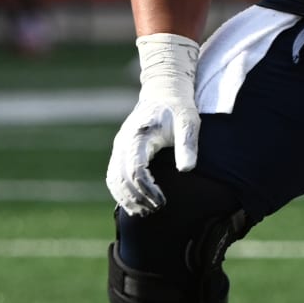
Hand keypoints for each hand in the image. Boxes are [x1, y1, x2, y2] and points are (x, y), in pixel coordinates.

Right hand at [106, 33, 200, 214]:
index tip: (163, 201)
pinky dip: (121, 192)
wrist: (165, 91)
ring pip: (113, 179)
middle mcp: (124, 142)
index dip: (147, 190)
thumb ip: (188, 145)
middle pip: (121, 178)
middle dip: (137, 198)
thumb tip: (187, 169)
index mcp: (140, 135)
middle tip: (156, 210)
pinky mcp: (120, 151)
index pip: (136, 170)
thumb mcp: (189, 122)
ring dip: (126, 198)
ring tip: (146, 212)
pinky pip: (113, 176)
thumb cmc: (180, 108)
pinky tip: (136, 204)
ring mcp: (119, 146)